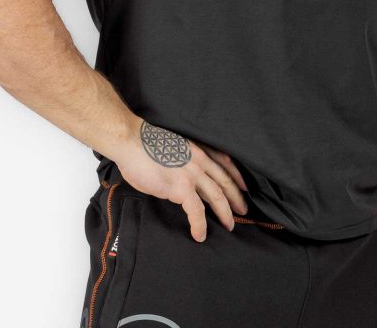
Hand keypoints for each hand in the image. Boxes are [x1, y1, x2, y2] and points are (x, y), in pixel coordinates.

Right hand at [115, 117, 249, 242]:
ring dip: (225, 213)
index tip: (245, 186)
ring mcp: (192, 173)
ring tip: (230, 225)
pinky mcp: (181, 187)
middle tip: (244, 211)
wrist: (131, 141)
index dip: (236, 175)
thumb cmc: (145, 143)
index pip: (225, 162)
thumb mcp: (173, 146)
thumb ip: (184, 159)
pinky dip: (200, 224)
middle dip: (236, 197)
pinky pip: (196, 211)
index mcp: (198, 149)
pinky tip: (200, 234)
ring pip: (217, 196)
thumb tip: (183, 175)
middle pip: (225, 181)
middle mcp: (199, 160)